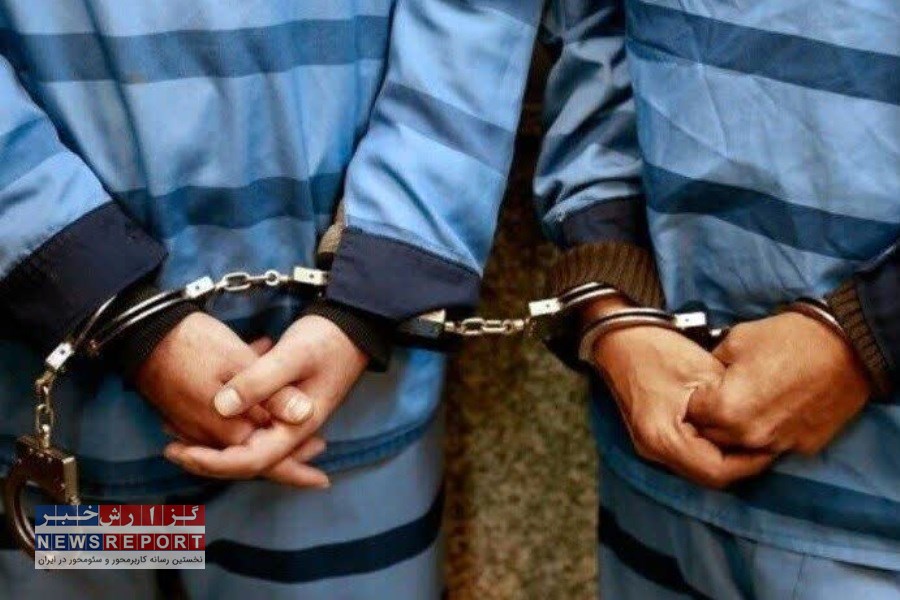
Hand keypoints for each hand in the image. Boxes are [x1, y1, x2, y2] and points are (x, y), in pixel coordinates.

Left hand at [163, 315, 367, 482]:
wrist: (352, 326)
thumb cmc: (325, 341)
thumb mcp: (291, 357)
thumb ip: (258, 382)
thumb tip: (220, 406)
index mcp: (295, 427)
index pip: (252, 460)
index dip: (214, 461)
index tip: (183, 452)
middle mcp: (291, 431)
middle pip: (246, 459)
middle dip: (208, 458)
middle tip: (171, 450)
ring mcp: (287, 420)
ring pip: (246, 442)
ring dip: (214, 441)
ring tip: (176, 431)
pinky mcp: (283, 406)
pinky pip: (251, 424)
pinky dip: (227, 422)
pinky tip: (206, 411)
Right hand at [586, 298, 772, 488]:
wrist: (618, 338)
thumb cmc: (657, 349)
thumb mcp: (703, 372)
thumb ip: (730, 404)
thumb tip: (761, 423)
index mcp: (663, 437)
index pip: (716, 471)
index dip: (749, 463)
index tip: (772, 446)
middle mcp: (653, 449)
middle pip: (707, 475)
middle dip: (740, 462)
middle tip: (766, 442)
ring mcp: (650, 445)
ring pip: (699, 468)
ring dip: (726, 456)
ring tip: (749, 435)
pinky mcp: (652, 437)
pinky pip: (689, 455)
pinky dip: (710, 448)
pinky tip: (726, 429)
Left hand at [686, 312, 870, 455]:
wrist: (846, 348)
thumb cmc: (789, 340)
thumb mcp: (735, 340)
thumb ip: (711, 365)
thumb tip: (702, 376)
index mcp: (726, 409)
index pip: (691, 415)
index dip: (695, 399)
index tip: (702, 389)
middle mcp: (749, 435)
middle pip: (713, 436)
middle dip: (711, 418)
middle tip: (721, 396)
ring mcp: (777, 444)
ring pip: (742, 446)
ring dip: (738, 430)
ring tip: (749, 403)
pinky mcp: (802, 446)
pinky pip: (773, 446)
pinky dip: (768, 433)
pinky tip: (775, 410)